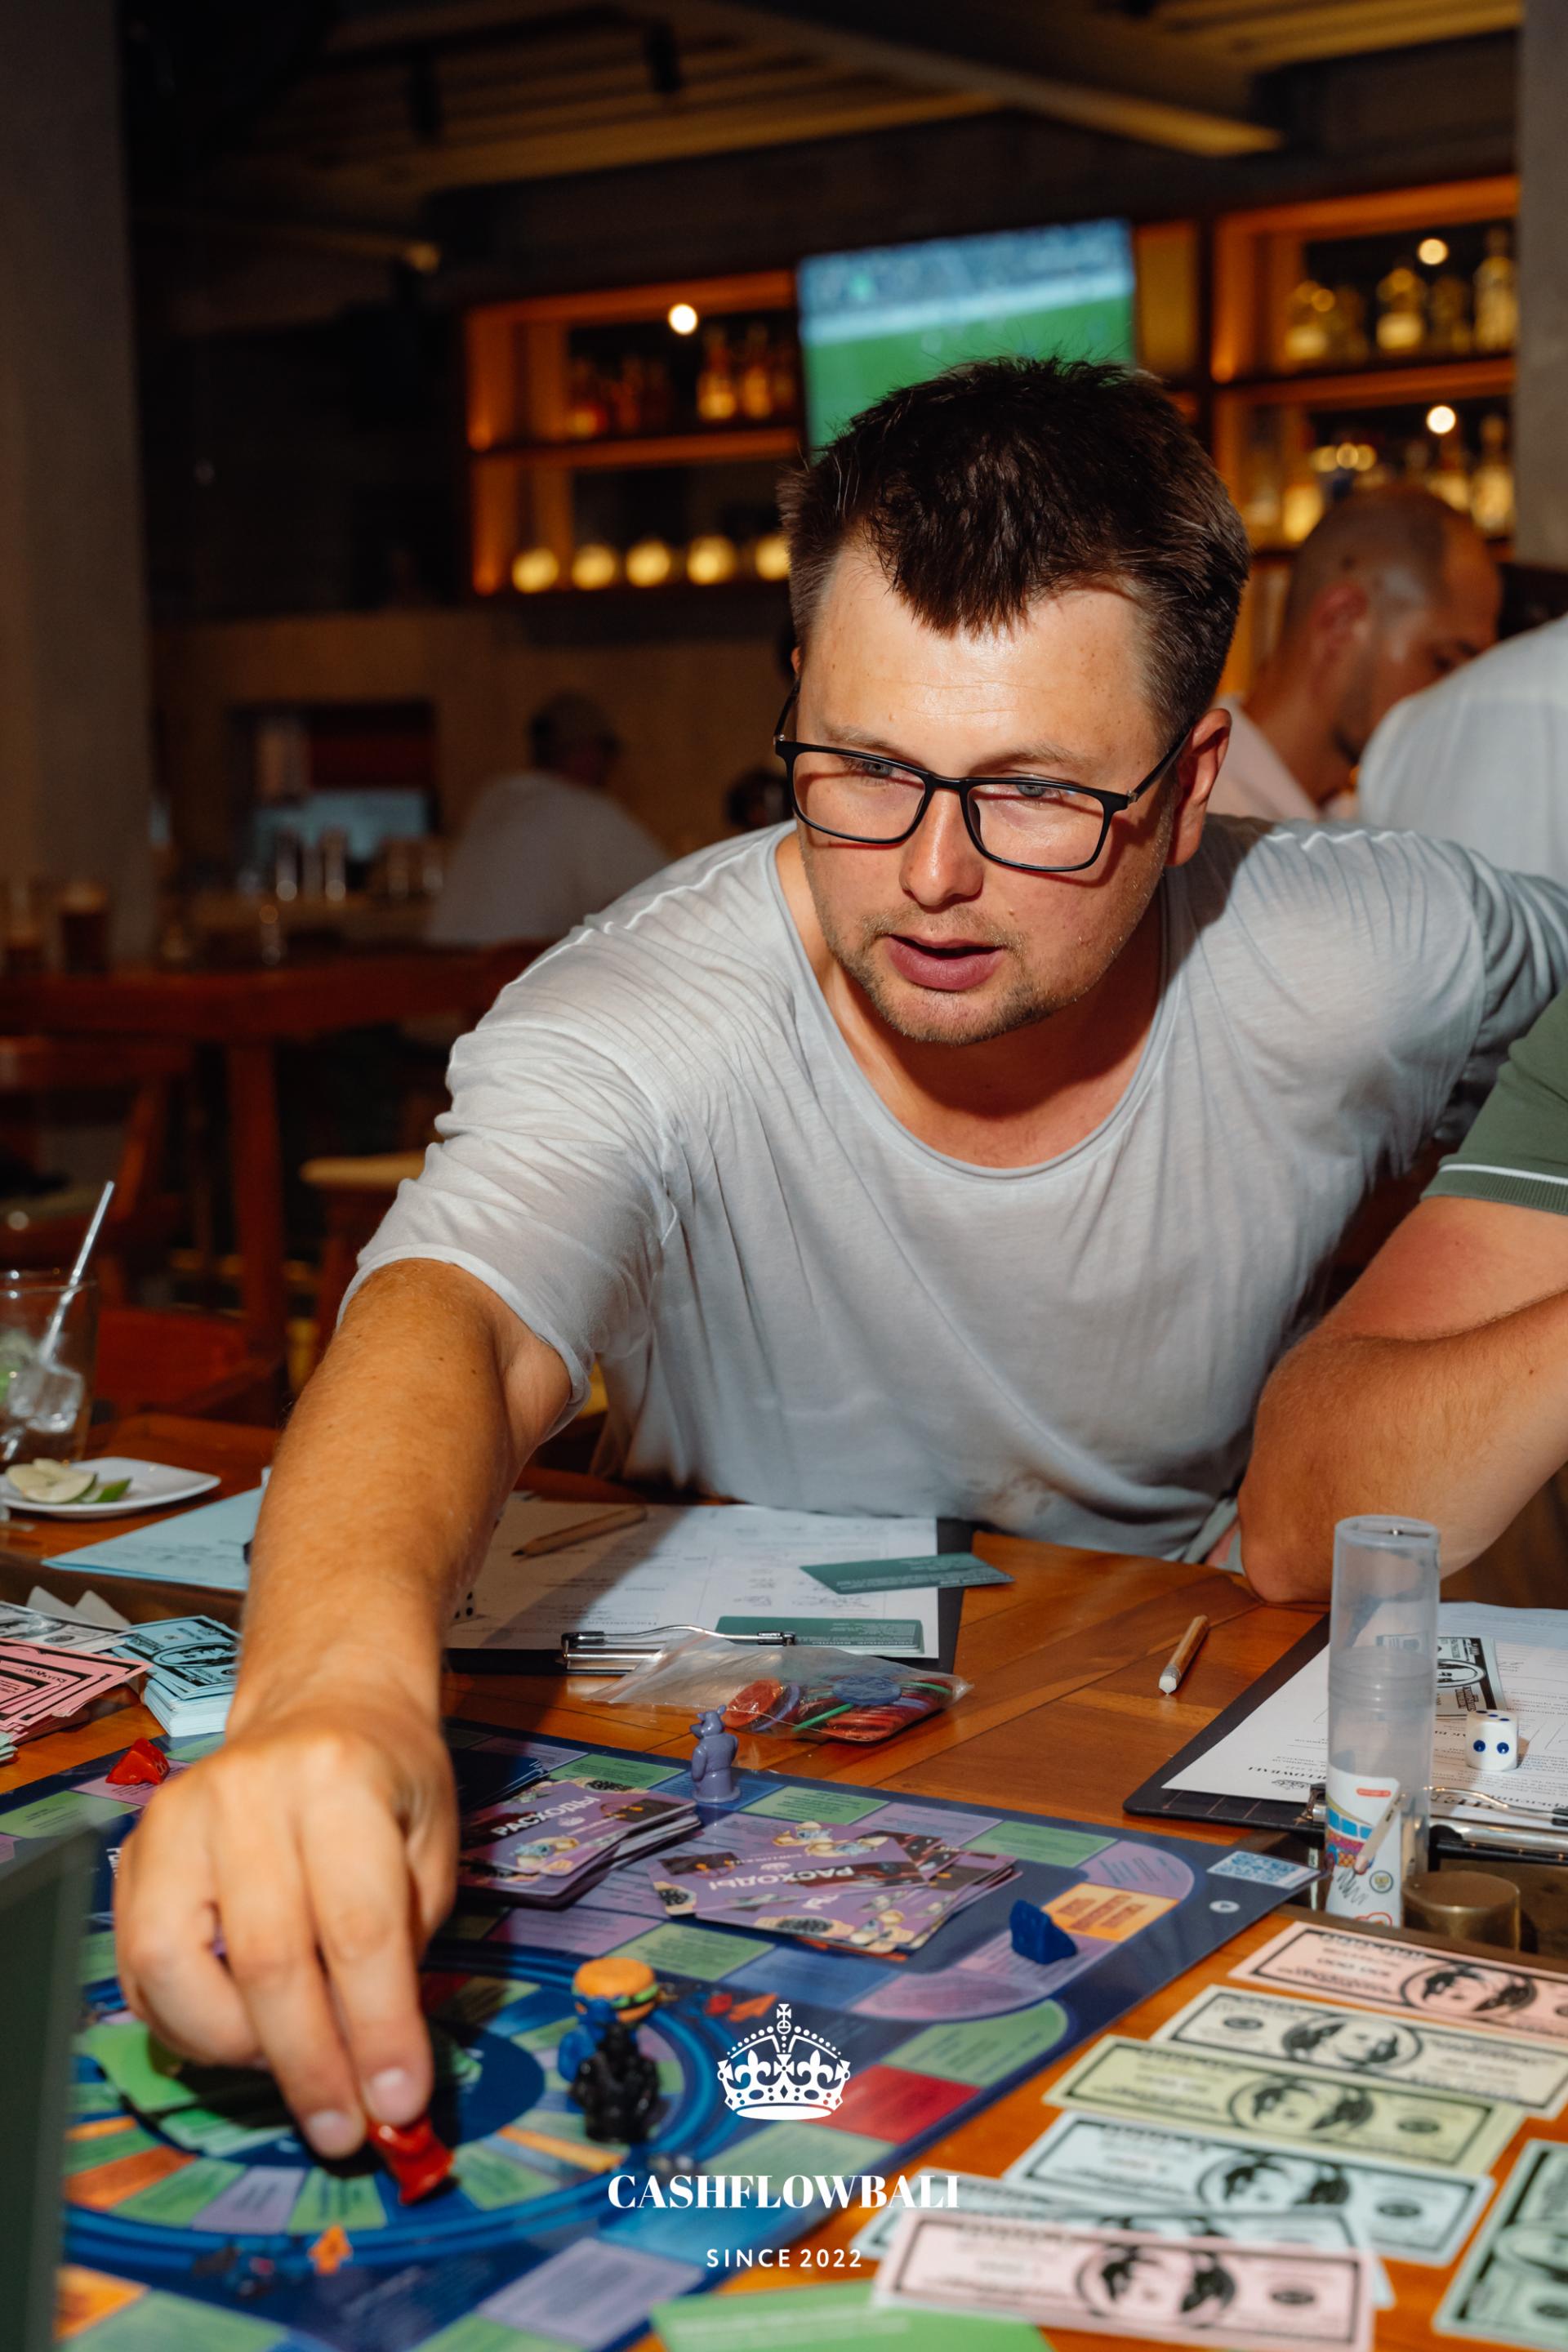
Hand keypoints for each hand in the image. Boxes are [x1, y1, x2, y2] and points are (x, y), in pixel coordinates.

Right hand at [114, 1686, 455, 2158]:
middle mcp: (246, 1791)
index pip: (358, 1928)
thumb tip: (376, 2073)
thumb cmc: (390, 1779)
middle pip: (269, 1961)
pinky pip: (140, 1968)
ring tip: (295, 2070)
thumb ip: (405, 1950)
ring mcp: (175, 1818)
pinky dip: (187, 2026)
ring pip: (178, 1973)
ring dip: (238, 2050)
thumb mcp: (433, 1845)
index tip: (398, 2103)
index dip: (379, 2030)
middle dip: (311, 2065)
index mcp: (338, 1777)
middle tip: (345, 2128)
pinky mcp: (135, 1851)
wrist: (324, 1703)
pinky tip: (241, 2038)